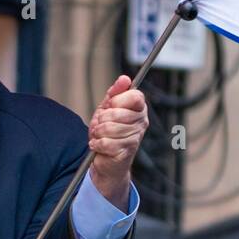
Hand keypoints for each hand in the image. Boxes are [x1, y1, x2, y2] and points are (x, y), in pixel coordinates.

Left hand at [87, 75, 148, 207]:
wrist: (104, 159)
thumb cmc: (108, 133)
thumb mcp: (108, 108)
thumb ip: (115, 92)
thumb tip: (124, 79)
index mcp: (139, 109)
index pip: (135, 96)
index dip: (118, 100)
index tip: (110, 106)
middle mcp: (141, 123)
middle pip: (117, 112)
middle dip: (102, 119)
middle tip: (102, 125)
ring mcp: (135, 137)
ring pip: (109, 128)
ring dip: (98, 133)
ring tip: (101, 136)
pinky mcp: (127, 152)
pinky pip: (106, 142)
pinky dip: (97, 144)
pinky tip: (99, 146)